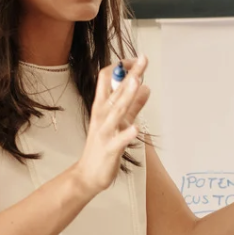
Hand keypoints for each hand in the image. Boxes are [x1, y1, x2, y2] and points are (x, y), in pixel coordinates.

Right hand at [74, 55, 149, 195]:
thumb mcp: (119, 122)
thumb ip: (133, 106)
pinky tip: (136, 128)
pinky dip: (126, 134)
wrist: (87, 175)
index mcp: (102, 107)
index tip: (136, 60)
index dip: (121, 67)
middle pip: (115, 90)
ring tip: (138, 82)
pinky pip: (118, 140)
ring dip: (127, 96)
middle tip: (143, 59)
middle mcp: (101, 116)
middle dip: (130, 74)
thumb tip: (146, 87)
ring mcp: (104, 132)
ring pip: (116, 111)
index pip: (106, 78)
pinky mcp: (109, 149)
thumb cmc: (102, 148)